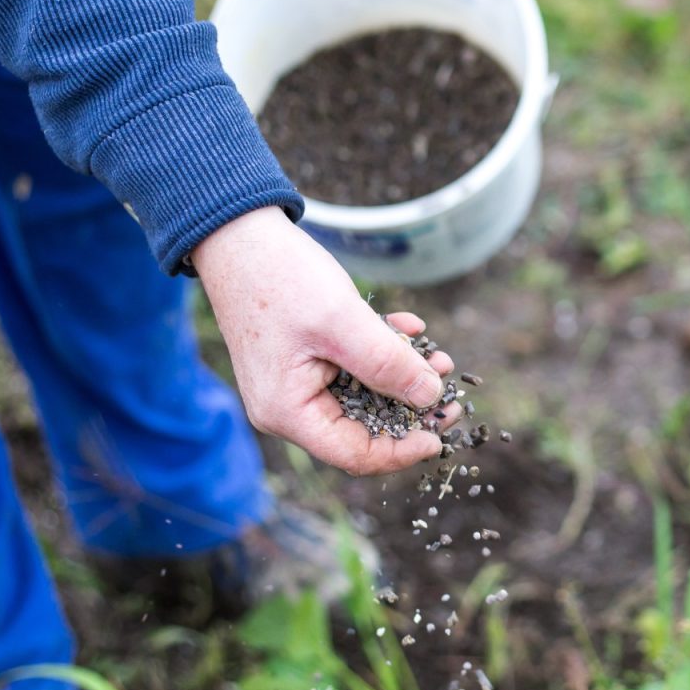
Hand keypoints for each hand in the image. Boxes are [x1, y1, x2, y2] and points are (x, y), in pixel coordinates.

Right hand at [191, 207, 455, 474]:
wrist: (239, 235)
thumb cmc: (280, 278)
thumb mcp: (343, 322)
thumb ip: (388, 363)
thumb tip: (431, 397)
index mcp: (288, 412)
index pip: (354, 454)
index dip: (403, 450)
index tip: (441, 432)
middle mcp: (289, 406)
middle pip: (362, 428)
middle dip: (410, 407)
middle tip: (450, 389)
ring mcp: (296, 382)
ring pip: (364, 395)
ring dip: (402, 375)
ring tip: (438, 356)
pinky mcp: (305, 358)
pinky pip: (353, 367)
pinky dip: (382, 350)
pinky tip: (408, 326)